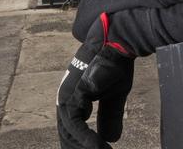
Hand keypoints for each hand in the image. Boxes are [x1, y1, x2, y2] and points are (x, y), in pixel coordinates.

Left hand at [57, 13, 134, 148]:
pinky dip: (86, 139)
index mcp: (73, 100)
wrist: (117, 44)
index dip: (80, 144)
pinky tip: (98, 148)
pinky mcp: (74, 95)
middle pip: (66, 134)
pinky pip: (75, 124)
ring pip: (68, 133)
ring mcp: (66, 98)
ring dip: (84, 148)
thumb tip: (111, 139)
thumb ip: (110, 117)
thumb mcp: (114, 96)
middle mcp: (65, 100)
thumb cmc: (114, 65)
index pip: (70, 130)